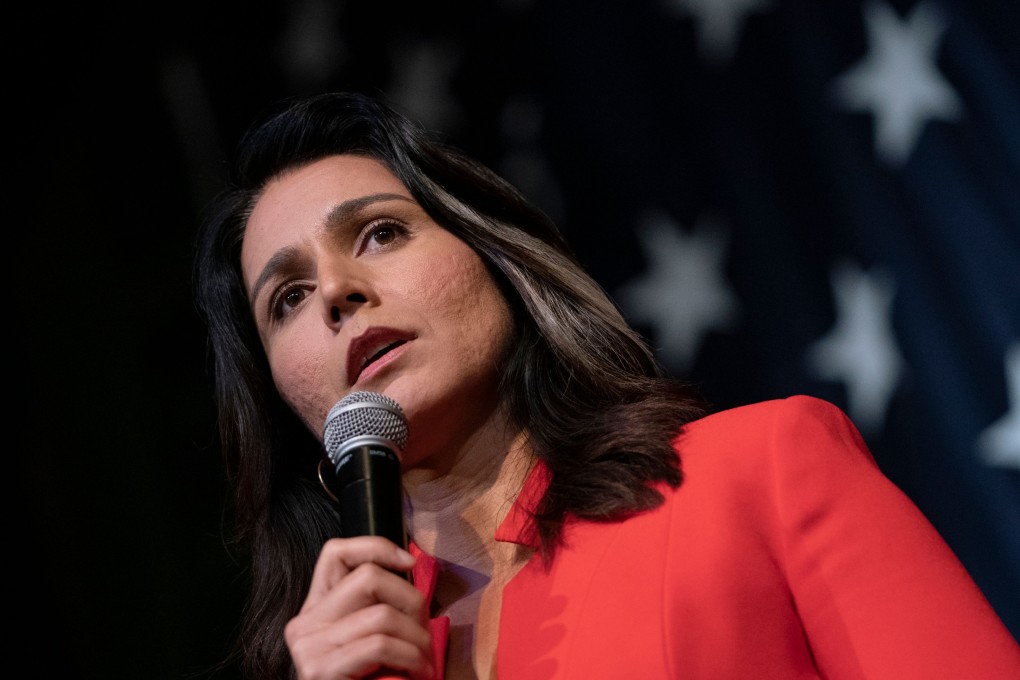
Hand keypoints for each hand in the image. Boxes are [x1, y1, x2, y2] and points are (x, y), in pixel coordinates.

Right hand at [284, 536, 434, 678]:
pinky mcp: (320, 671)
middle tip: (426, 633)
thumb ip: (378, 605)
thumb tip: (407, 566)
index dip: (376, 547)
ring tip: (424, 663)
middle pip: (368, 577)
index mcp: (316, 611)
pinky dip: (410, 659)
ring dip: (418, 640)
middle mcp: (304, 624)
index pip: (335, 554)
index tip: (410, 564)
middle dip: (411, 600)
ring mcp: (308, 648)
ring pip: (381, 614)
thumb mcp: (373, 638)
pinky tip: (415, 676)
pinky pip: (379, 644)